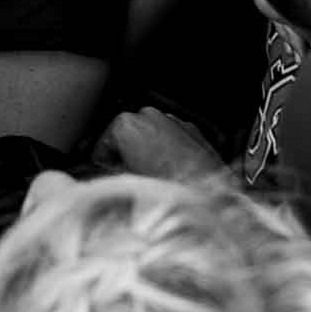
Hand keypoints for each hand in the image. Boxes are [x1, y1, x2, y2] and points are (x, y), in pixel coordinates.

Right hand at [96, 107, 226, 180]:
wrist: (209, 195)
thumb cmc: (168, 188)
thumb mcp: (126, 184)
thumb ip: (110, 175)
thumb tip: (104, 177)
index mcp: (126, 124)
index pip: (101, 145)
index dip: (101, 166)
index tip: (106, 177)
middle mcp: (149, 115)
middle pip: (125, 137)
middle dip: (126, 156)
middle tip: (130, 179)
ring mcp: (172, 120)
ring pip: (149, 135)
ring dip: (147, 152)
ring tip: (153, 177)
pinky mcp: (191, 129)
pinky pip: (170, 138)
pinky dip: (167, 150)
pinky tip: (170, 172)